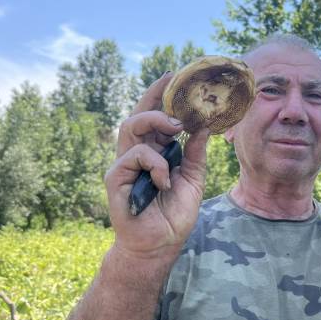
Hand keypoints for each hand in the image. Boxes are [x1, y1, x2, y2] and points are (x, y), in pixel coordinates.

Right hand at [104, 72, 209, 260]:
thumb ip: (196, 153)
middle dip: (155, 100)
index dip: (159, 96)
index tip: (173, 75)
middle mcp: (136, 155)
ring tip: (176, 130)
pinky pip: (132, 157)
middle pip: (137, 116)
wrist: (161, 244)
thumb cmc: (174, 213)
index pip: (153, 117)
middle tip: (177, 100)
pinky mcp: (114, 179)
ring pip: (130, 128)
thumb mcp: (194, 178)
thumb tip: (205, 126)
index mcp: (154, 152)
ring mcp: (123, 166)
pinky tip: (164, 180)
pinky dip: (153, 164)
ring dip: (155, 123)